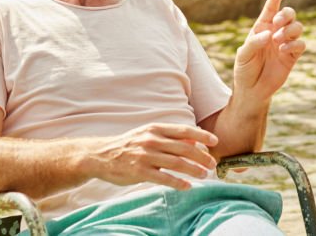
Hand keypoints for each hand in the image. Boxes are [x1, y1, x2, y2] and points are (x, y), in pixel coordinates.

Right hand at [85, 123, 217, 190]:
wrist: (100, 155)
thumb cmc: (129, 145)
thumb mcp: (148, 134)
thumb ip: (169, 137)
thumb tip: (194, 139)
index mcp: (155, 128)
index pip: (184, 130)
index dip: (202, 135)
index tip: (215, 142)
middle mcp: (152, 140)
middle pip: (184, 148)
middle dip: (202, 156)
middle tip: (212, 164)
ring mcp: (145, 156)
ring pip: (177, 163)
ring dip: (193, 170)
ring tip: (204, 175)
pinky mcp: (139, 172)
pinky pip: (164, 178)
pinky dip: (178, 182)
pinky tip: (187, 187)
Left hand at [233, 0, 305, 98]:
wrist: (252, 90)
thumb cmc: (244, 69)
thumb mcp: (243, 55)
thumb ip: (254, 42)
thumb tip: (269, 34)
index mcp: (262, 29)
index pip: (269, 10)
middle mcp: (275, 33)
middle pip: (288, 14)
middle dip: (285, 14)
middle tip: (276, 23)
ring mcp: (285, 44)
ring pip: (297, 27)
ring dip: (289, 30)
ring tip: (277, 40)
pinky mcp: (292, 56)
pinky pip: (301, 44)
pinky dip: (294, 44)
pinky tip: (282, 50)